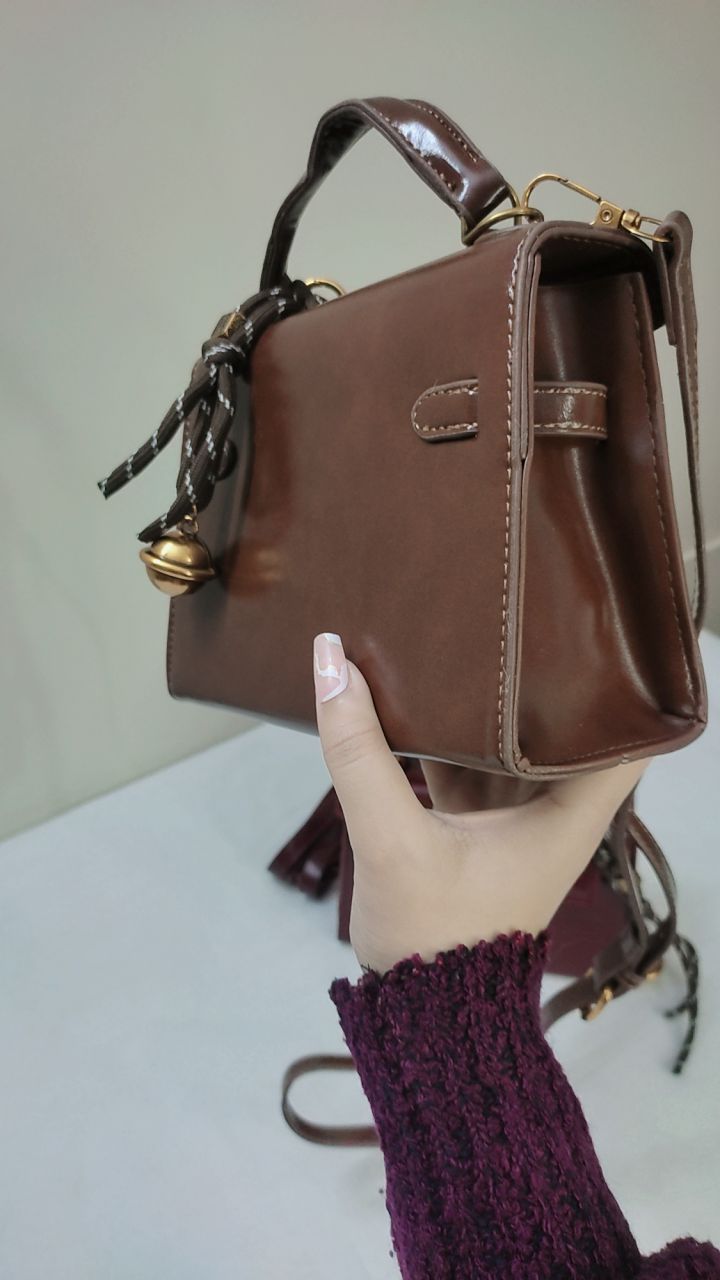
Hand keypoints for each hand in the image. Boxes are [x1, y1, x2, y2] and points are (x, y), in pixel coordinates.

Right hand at [312, 632, 650, 975]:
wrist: (422, 1016)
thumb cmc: (433, 941)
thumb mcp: (393, 842)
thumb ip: (360, 754)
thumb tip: (331, 661)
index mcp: (569, 815)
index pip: (634, 734)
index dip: (628, 680)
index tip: (602, 629)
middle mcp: (554, 811)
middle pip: (568, 724)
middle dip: (543, 673)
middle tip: (521, 607)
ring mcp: (515, 819)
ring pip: (514, 741)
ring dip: (491, 702)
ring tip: (468, 635)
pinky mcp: (478, 827)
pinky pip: (473, 762)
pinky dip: (452, 732)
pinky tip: (419, 693)